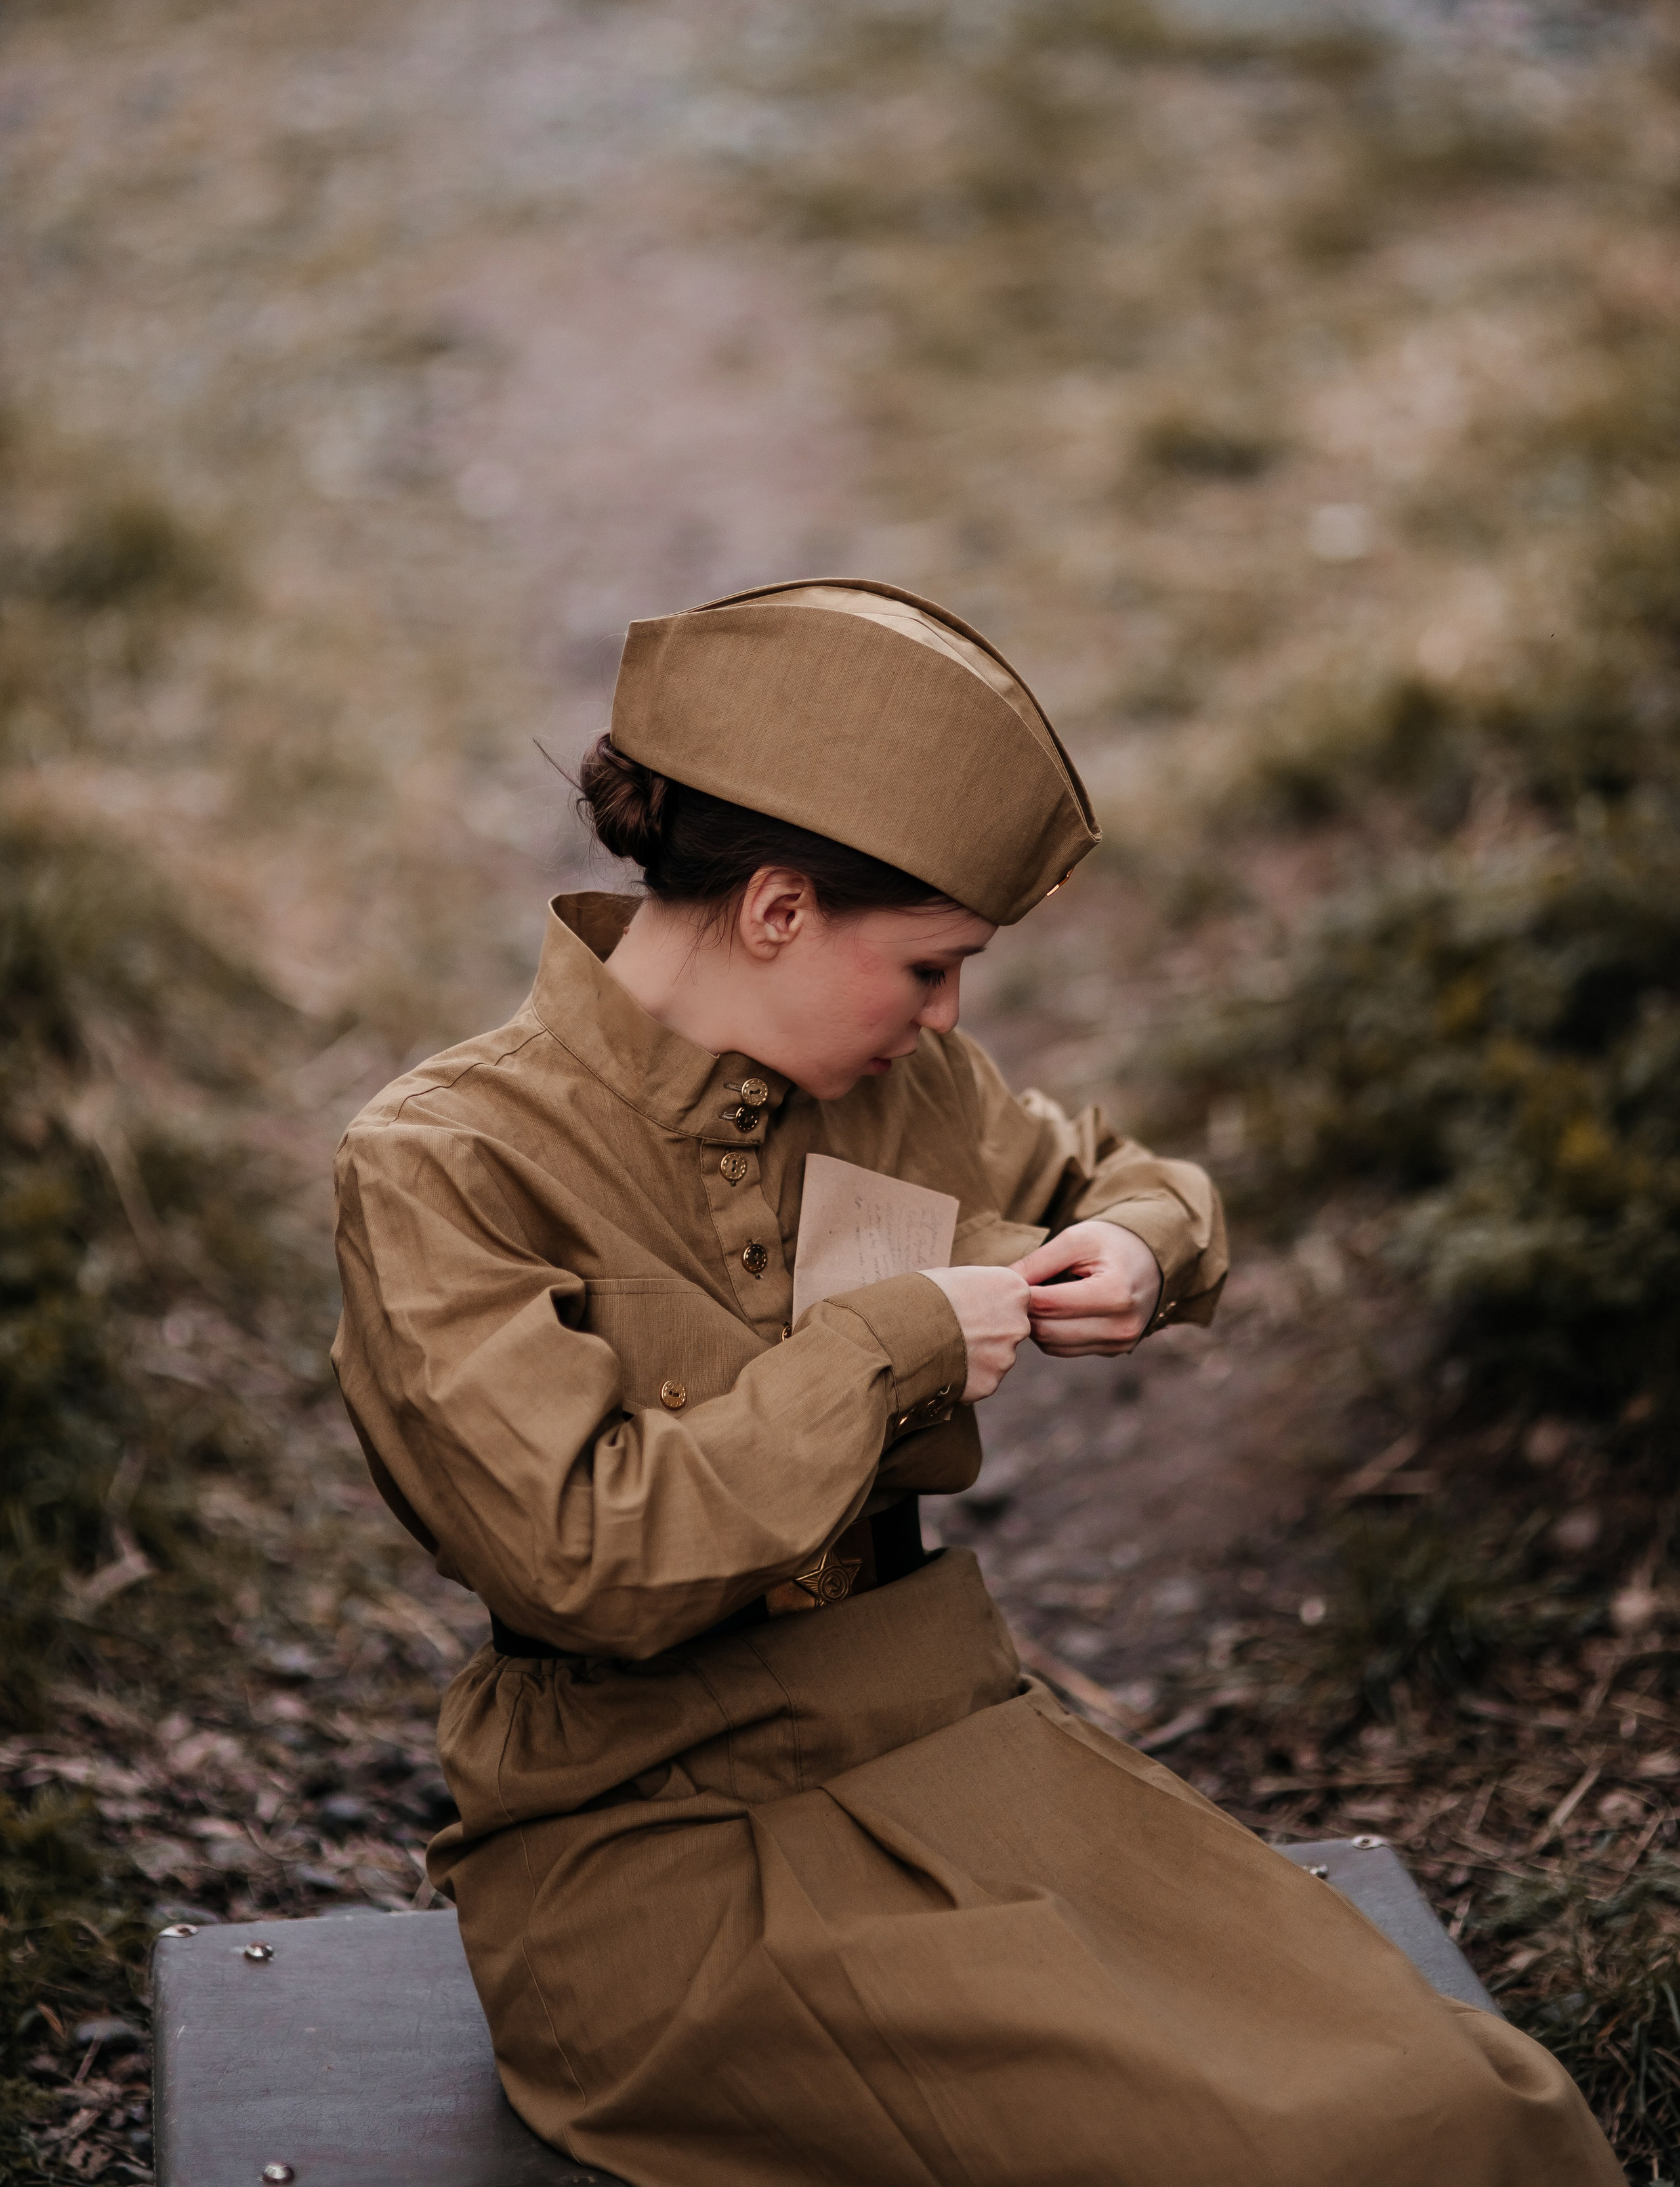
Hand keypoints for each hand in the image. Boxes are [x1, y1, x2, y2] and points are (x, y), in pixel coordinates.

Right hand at [918, 1264, 1030, 1400]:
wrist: (903, 1330)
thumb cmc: (922, 1295)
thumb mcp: (954, 1276)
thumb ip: (976, 1288)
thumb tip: (973, 1295)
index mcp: (1013, 1290)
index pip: (1012, 1298)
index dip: (988, 1302)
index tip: (969, 1306)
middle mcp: (1018, 1324)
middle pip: (1008, 1329)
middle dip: (987, 1332)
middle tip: (956, 1330)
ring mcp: (1005, 1357)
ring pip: (995, 1357)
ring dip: (976, 1356)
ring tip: (944, 1349)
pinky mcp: (990, 1383)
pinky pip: (980, 1380)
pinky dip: (966, 1377)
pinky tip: (944, 1366)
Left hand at [1010, 1221, 1162, 1357]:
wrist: (1152, 1260)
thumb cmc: (1112, 1243)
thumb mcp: (1076, 1240)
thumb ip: (1038, 1262)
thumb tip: (1002, 1282)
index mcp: (1115, 1294)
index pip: (1048, 1304)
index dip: (1021, 1293)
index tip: (1009, 1281)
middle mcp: (1120, 1326)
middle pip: (1047, 1330)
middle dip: (1026, 1311)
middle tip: (1017, 1291)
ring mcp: (1119, 1343)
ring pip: (1051, 1345)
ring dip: (1036, 1324)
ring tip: (1038, 1297)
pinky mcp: (1113, 1351)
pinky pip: (1064, 1350)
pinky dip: (1050, 1333)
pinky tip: (1053, 1311)